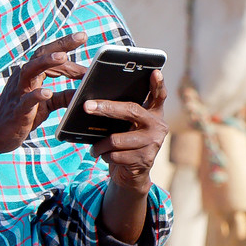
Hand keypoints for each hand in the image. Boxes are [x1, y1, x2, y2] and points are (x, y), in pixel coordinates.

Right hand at [0, 32, 87, 161]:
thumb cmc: (22, 116)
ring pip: (30, 70)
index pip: (50, 56)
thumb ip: (63, 96)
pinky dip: (36, 95)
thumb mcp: (47, 105)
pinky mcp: (17, 110)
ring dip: (46, 62)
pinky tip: (47, 93)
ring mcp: (18, 93)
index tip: (85, 41)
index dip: (69, 51)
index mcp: (32, 75)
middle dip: (61, 45)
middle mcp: (24, 78)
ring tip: (63, 57)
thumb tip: (84, 91)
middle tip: (82, 36)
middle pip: (41, 55)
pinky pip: (26, 100)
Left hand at [88, 70, 168, 195]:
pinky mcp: (145, 159)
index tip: (155, 72)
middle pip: (131, 111)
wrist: (132, 174)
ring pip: (117, 139)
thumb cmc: (125, 144)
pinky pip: (116, 155)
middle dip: (107, 108)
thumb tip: (94, 102)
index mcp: (154, 114)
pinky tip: (106, 157)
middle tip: (87, 106)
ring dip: (100, 145)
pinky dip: (105, 157)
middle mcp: (158, 126)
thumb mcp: (127, 126)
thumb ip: (123, 114)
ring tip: (95, 148)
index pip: (158, 95)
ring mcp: (153, 143)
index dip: (158, 84)